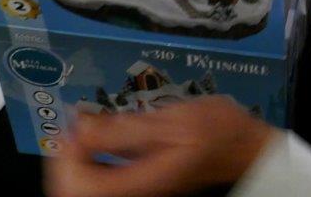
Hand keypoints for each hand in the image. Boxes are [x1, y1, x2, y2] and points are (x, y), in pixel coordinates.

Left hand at [44, 97, 278, 196]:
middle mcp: (134, 193)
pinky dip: (93, 155)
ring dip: (79, 153)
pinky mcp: (138, 184)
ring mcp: (136, 191)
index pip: (77, 187)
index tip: (79, 123)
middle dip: (69, 153)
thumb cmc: (217, 131)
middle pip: (74, 189)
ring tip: (90, 123)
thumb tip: (81, 126)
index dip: (66, 155)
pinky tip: (103, 132)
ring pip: (85, 183)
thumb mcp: (174, 120)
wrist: (243, 147)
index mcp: (140, 184)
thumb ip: (125, 128)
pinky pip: (100, 178)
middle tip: (81, 121)